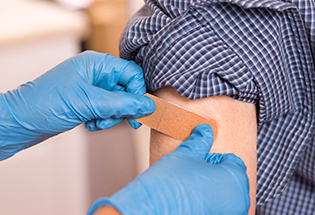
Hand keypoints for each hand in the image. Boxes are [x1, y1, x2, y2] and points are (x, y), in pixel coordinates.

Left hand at [0, 51, 154, 160]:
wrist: (21, 121)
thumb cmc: (47, 104)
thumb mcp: (90, 103)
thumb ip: (122, 104)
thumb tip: (148, 105)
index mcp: (97, 64)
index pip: (131, 73)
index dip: (138, 92)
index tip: (139, 110)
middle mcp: (96, 73)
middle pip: (126, 90)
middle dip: (122, 108)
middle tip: (117, 120)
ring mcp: (91, 88)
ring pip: (117, 103)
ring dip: (111, 116)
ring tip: (96, 122)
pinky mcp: (87, 101)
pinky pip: (106, 110)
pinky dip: (101, 120)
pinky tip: (89, 123)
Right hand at [87, 124, 249, 214]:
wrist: (151, 209)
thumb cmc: (171, 182)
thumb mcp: (186, 154)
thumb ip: (200, 140)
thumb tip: (205, 130)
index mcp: (235, 178)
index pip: (232, 160)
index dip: (213, 157)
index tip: (198, 161)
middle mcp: (238, 199)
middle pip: (231, 178)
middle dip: (215, 173)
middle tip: (194, 173)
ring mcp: (229, 213)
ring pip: (225, 194)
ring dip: (212, 188)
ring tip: (191, 187)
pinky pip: (219, 206)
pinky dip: (209, 201)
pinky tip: (192, 199)